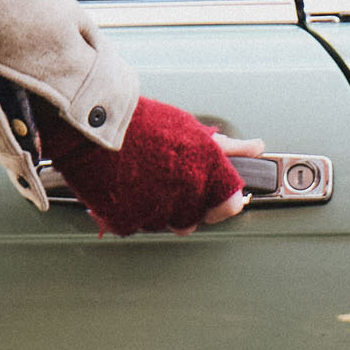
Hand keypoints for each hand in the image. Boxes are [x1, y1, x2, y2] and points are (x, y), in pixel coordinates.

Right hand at [35, 97, 247, 238]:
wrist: (92, 125)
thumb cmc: (141, 123)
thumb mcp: (191, 130)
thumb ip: (227, 148)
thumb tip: (257, 148)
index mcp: (207, 174)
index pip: (230, 205)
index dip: (222, 201)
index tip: (214, 195)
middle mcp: (187, 197)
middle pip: (194, 219)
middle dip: (185, 205)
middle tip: (167, 181)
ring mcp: (156, 212)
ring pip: (164, 223)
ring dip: (157, 209)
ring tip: (142, 179)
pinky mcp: (127, 222)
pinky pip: (135, 225)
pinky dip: (129, 212)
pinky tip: (125, 188)